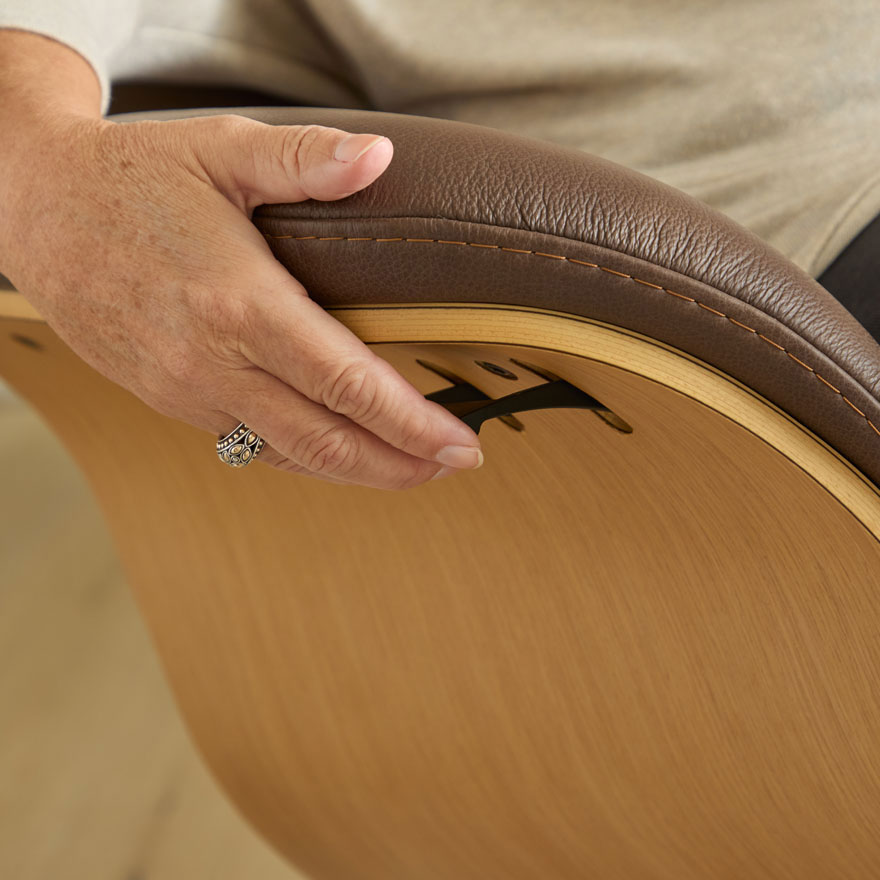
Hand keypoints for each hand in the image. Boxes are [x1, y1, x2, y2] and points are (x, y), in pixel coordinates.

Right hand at [1, 111, 483, 488]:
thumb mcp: (221, 150)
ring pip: (290, 456)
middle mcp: (214, 363)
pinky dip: (306, 459)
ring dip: (359, 471)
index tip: (461, 443)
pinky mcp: (172, 402)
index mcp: (240, 303)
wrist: (35, 211)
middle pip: (328, 441)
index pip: (348, 384)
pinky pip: (252, 446)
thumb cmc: (131, 178)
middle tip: (456, 464)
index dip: (412, 424)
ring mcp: (189, 392)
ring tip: (413, 470)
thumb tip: (381, 158)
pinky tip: (341, 453)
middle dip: (401, 465)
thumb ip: (306, 161)